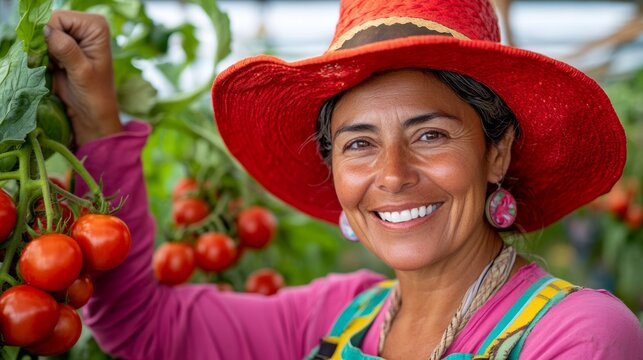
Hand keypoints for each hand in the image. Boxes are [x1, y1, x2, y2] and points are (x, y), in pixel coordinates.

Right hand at [45, 10, 122, 146]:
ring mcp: (74, 35)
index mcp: (96, 26)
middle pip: (49, 23)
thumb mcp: (82, 72)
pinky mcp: (63, 46)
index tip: (61, 60)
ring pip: (42, 34)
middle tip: (61, 66)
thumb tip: (47, 30)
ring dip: (45, 52)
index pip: (58, 18)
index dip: (52, 37)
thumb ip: (67, 50)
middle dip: (48, 45)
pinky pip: (41, 44)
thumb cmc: (95, 95)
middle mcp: (85, 26)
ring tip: (60, 68)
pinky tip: (56, 69)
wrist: (94, 112)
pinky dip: (43, 57)